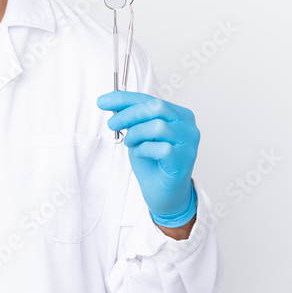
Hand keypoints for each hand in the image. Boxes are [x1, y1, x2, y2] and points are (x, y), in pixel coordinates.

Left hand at [96, 91, 199, 227]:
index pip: (150, 99)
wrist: (164, 194)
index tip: (102, 101)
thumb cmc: (152, 162)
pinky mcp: (184, 160)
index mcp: (178, 115)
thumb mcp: (139, 135)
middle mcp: (188, 126)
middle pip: (156, 107)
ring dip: (136, 134)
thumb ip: (134, 119)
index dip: (124, 99)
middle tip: (112, 123)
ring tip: (130, 143)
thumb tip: (113, 103)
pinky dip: (145, 149)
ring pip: (158, 126)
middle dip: (128, 113)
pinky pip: (161, 148)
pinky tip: (142, 154)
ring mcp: (188, 143)